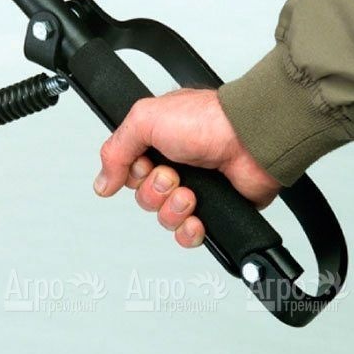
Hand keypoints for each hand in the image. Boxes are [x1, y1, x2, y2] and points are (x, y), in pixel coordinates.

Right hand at [93, 88, 280, 246]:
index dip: (133, 175)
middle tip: (173, 174)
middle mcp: (173, 166)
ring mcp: (193, 188)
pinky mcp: (212, 209)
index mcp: (156, 144)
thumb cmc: (209, 122)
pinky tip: (195, 218)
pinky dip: (188, 230)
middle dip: (156, 191)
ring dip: (173, 208)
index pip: (128, 173)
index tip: (146, 164)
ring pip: (164, 218)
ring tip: (190, 193)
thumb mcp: (146, 120)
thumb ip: (115, 150)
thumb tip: (102, 183)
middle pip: (144, 198)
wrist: (251, 140)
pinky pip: (187, 233)